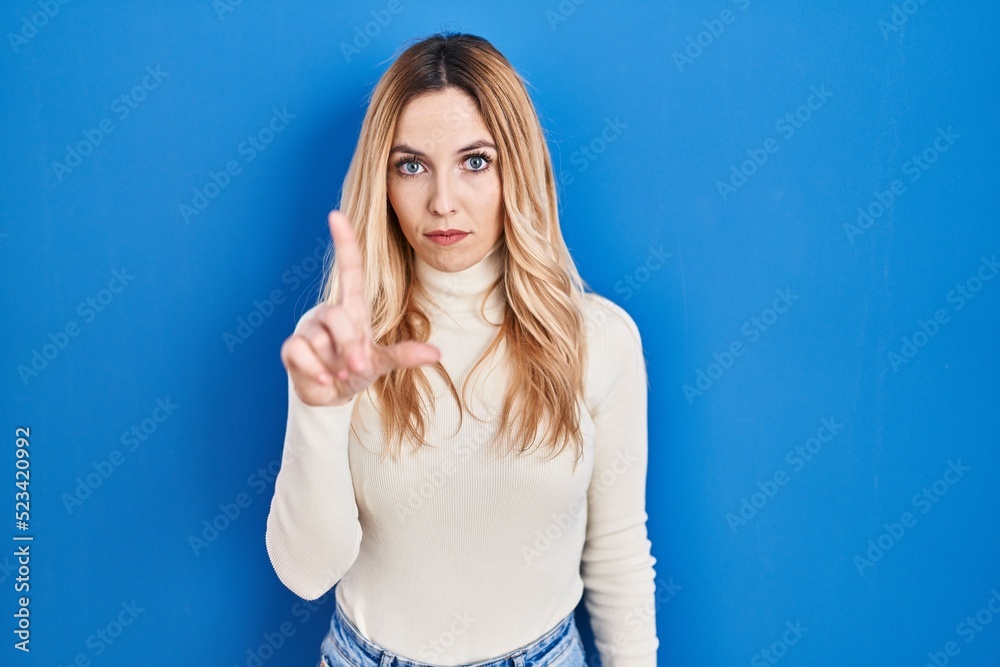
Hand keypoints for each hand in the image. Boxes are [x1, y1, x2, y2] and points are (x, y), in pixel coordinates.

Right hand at [280, 210, 440, 406]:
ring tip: (337, 371)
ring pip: (320, 341)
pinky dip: (315, 372)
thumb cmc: (357, 369)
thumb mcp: (382, 362)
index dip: (344, 242)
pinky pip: (300, 353)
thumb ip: (404, 355)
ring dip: (334, 365)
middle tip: (355, 366)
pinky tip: (323, 379)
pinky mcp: (291, 347)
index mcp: (353, 309)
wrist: (331, 395)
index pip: (349, 269)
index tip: (336, 214)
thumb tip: (436, 354)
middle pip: (338, 318)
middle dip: (350, 348)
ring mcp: (308, 327)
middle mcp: (328, 312)